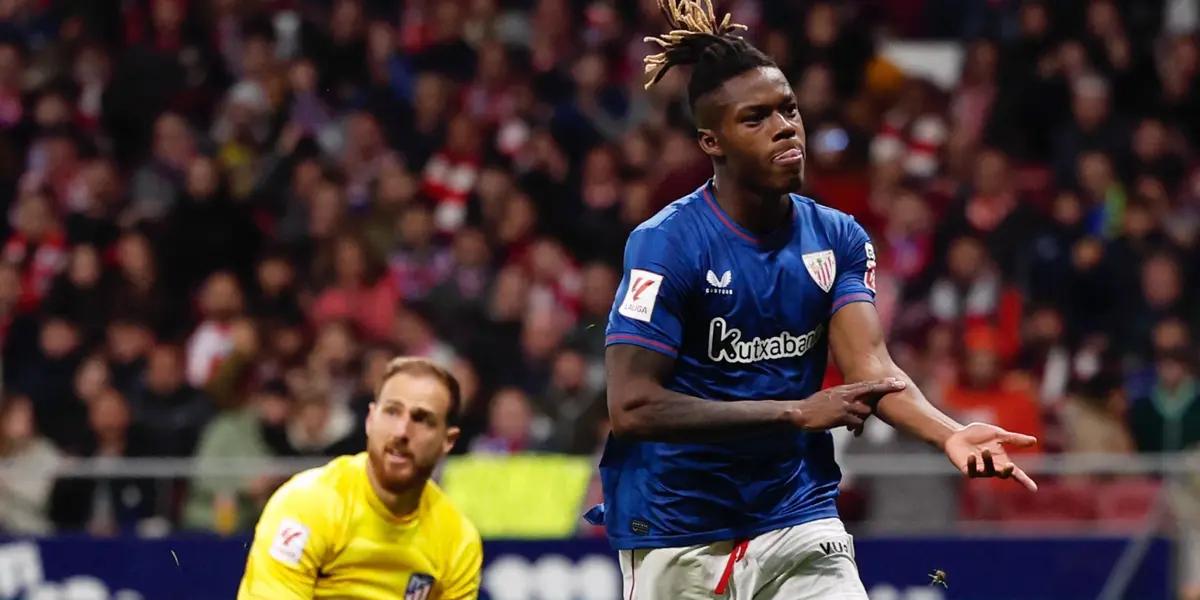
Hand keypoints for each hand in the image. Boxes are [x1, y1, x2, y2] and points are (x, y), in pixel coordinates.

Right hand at [788, 378, 906, 430]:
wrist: (800, 412)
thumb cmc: (813, 406)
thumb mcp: (828, 397)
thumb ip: (842, 397)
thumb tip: (851, 400)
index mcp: (843, 390)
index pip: (866, 384)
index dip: (882, 383)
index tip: (895, 381)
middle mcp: (846, 395)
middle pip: (871, 391)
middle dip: (886, 389)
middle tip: (900, 385)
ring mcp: (844, 405)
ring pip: (866, 410)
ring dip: (865, 416)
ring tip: (855, 420)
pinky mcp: (841, 417)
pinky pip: (857, 422)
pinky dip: (856, 426)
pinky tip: (851, 429)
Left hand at [943, 422, 1037, 490]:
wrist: (957, 434)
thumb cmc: (978, 435)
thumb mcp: (998, 435)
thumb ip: (1014, 439)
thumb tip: (1034, 441)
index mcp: (1002, 461)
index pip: (1016, 473)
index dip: (1025, 481)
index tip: (1034, 489)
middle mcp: (992, 467)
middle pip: (1003, 475)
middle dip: (1007, 472)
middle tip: (1010, 465)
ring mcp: (979, 469)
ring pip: (988, 472)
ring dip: (988, 462)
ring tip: (985, 450)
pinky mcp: (966, 469)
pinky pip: (971, 471)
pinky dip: (972, 464)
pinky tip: (972, 455)